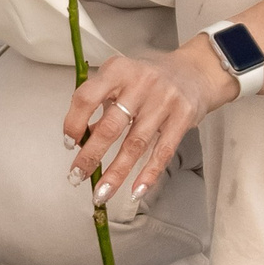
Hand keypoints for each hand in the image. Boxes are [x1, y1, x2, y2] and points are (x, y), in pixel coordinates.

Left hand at [62, 35, 236, 206]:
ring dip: (115, 174)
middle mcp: (140, 84)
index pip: (87, 97)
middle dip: (90, 156)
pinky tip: (136, 191)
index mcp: (118, 70)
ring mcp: (164, 101)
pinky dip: (148, 174)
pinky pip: (162, 152)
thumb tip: (81, 139)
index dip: (74, 123)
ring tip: (101, 193)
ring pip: (135, 145)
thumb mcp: (120, 78)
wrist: (195, 70)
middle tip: (77, 175)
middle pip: (110, 127)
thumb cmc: (150, 76)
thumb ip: (100, 103)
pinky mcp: (183, 118)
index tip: (69, 142)